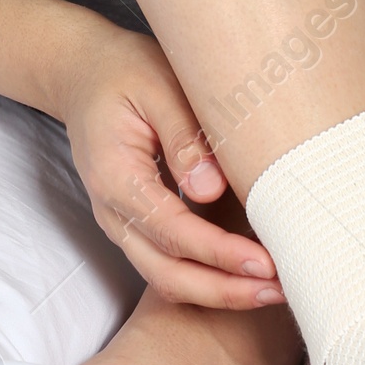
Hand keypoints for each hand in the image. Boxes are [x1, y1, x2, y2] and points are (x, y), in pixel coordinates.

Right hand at [55, 26, 284, 309]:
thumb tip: (212, 190)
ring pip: (167, 279)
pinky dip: (206, 277)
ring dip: (218, 291)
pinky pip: (168, 265)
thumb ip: (183, 136)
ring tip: (272, 289)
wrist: (84, 74)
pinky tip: (245, 273)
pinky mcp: (137, 224)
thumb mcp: (157, 85)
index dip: (220, 253)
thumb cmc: (125, 72)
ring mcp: (121, 223)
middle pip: (167, 274)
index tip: (264, 263)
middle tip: (280, 289)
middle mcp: (112, 211)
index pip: (172, 232)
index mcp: (114, 176)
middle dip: (224, 290)